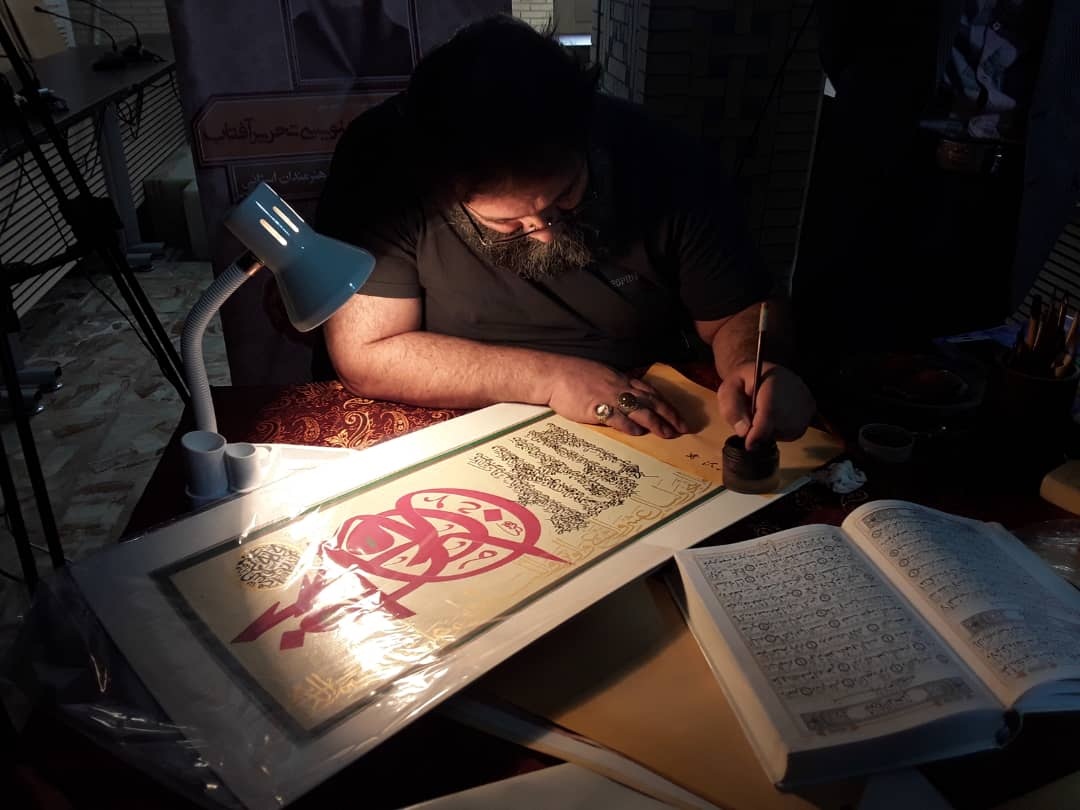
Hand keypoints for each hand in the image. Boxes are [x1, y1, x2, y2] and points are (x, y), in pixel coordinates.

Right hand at [546, 358, 688, 437]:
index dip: (666, 404)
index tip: (677, 415)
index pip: (650, 391)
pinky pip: (618, 418)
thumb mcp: (601, 373)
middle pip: (651, 401)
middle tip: (683, 428)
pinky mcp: (596, 408)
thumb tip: (628, 392)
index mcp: (621, 378)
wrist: (553, 375)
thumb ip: (616, 383)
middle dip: (669, 415)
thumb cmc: (573, 374)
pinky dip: (630, 426)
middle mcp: (619, 387)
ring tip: (669, 434)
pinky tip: (640, 434)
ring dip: (657, 423)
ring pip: (640, 410)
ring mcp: (609, 397)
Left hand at [716, 362, 815, 449]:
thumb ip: (731, 409)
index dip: (758, 432)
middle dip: (762, 431)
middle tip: (751, 421)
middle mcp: (794, 388)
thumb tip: (744, 431)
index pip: (769, 412)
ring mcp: (805, 399)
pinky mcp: (810, 408)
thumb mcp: (727, 390)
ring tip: (762, 416)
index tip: (748, 444)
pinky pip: (795, 431)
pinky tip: (774, 418)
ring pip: (789, 431)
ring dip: (772, 432)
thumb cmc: (741, 382)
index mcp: (771, 380)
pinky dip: (782, 431)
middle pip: (780, 425)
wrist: (760, 371)